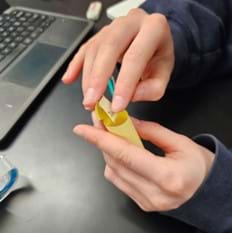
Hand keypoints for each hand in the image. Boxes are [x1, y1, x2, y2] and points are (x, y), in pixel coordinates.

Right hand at [62, 9, 173, 111]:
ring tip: (89, 100)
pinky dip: (75, 65)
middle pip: (108, 48)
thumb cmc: (157, 56)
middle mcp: (130, 22)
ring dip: (88, 78)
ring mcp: (112, 27)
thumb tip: (132, 96)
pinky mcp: (99, 35)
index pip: (135, 57)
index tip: (116, 106)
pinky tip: (69, 78)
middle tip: (92, 102)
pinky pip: (84, 49)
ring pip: (94, 50)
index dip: (124, 84)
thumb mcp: (164, 73)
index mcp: (153, 28)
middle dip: (97, 78)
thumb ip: (153, 88)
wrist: (152, 40)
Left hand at [73, 117, 213, 211]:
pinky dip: (114, 164)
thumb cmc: (198, 165)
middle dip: (102, 140)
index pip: (125, 154)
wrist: (206, 190)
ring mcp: (146, 202)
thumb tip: (127, 121)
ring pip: (113, 172)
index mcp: (167, 177)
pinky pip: (118, 181)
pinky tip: (121, 153)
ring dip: (108, 151)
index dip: (100, 139)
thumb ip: (151, 131)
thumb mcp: (179, 142)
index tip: (82, 129)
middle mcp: (154, 194)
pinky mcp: (141, 204)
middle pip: (115, 163)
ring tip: (110, 135)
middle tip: (98, 123)